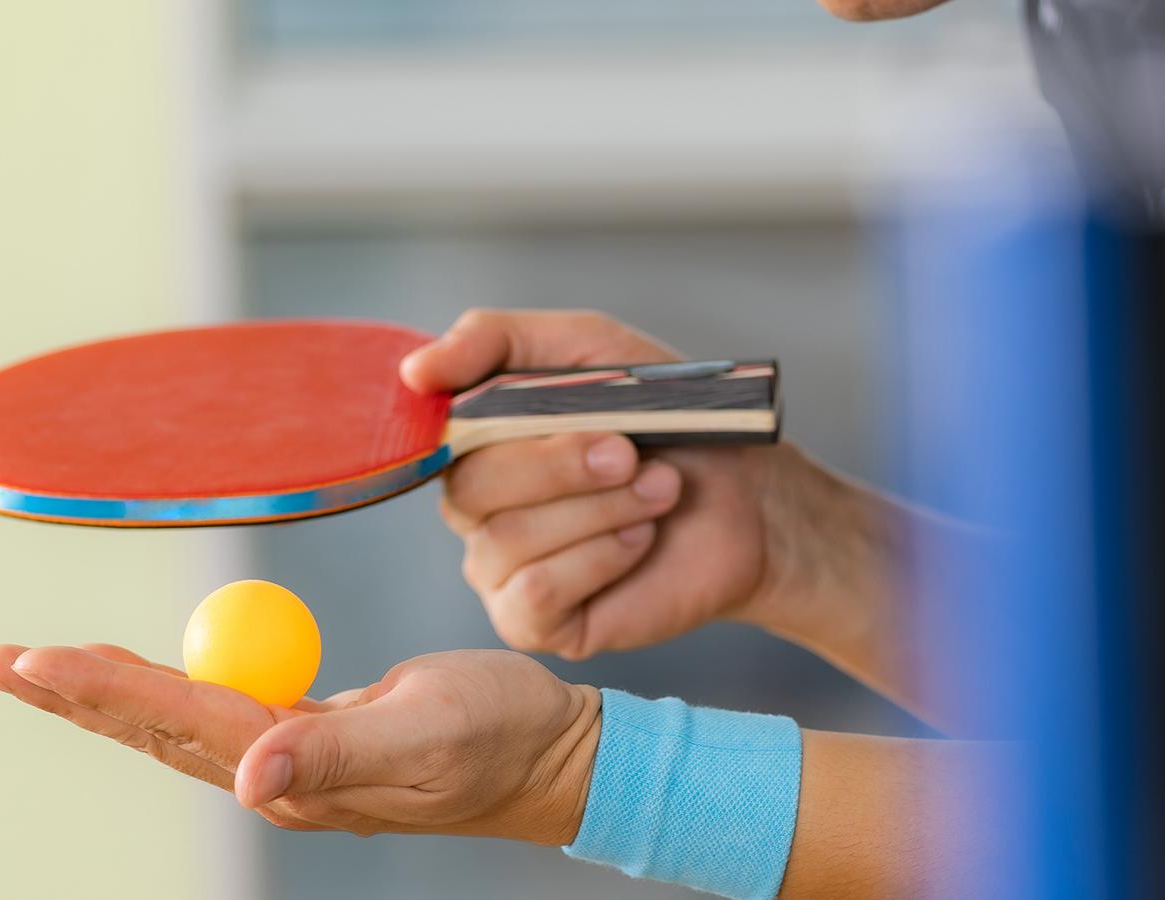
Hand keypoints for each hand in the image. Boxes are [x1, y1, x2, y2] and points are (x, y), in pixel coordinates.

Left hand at [0, 645, 599, 844]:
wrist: (554, 757)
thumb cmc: (503, 738)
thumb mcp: (429, 733)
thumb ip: (338, 750)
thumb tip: (251, 778)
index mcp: (298, 773)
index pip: (178, 722)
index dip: (102, 688)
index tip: (33, 659)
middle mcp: (278, 774)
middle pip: (150, 730)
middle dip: (69, 696)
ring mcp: (290, 760)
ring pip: (169, 723)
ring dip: (99, 693)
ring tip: (33, 666)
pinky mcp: (307, 738)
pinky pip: (210, 711)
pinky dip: (156, 688)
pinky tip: (128, 674)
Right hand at [403, 309, 873, 659]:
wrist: (749, 499)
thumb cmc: (669, 422)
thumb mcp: (589, 348)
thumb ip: (494, 341)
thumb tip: (414, 372)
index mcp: (476, 439)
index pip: (431, 430)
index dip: (465, 416)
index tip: (518, 406)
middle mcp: (476, 506)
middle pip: (471, 487)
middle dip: (562, 465)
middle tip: (631, 452)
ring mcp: (499, 567)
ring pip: (508, 540)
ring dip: (598, 508)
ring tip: (658, 492)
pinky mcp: (533, 620)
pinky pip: (535, 591)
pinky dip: (598, 557)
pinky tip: (640, 540)